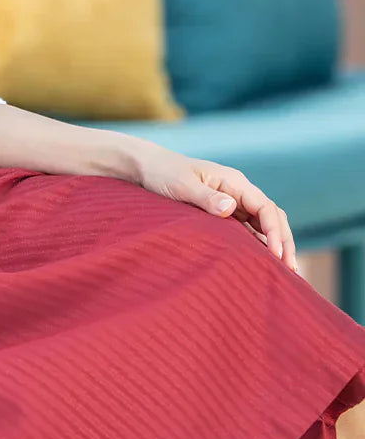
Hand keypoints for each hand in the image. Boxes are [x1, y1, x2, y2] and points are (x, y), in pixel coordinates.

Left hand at [128, 143, 298, 273]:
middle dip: (284, 241)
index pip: (265, 207)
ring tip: (286, 272)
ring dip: (276, 244)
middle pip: (272, 217)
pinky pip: (249, 228)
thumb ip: (205, 197)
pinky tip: (264, 261)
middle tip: (292, 270)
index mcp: (233, 181)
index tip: (278, 255)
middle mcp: (238, 191)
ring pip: (264, 224)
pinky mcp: (224, 212)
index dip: (275, 231)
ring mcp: (233, 201)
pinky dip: (260, 243)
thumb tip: (231, 208)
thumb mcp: (181, 185)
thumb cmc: (163, 173)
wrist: (147, 166)